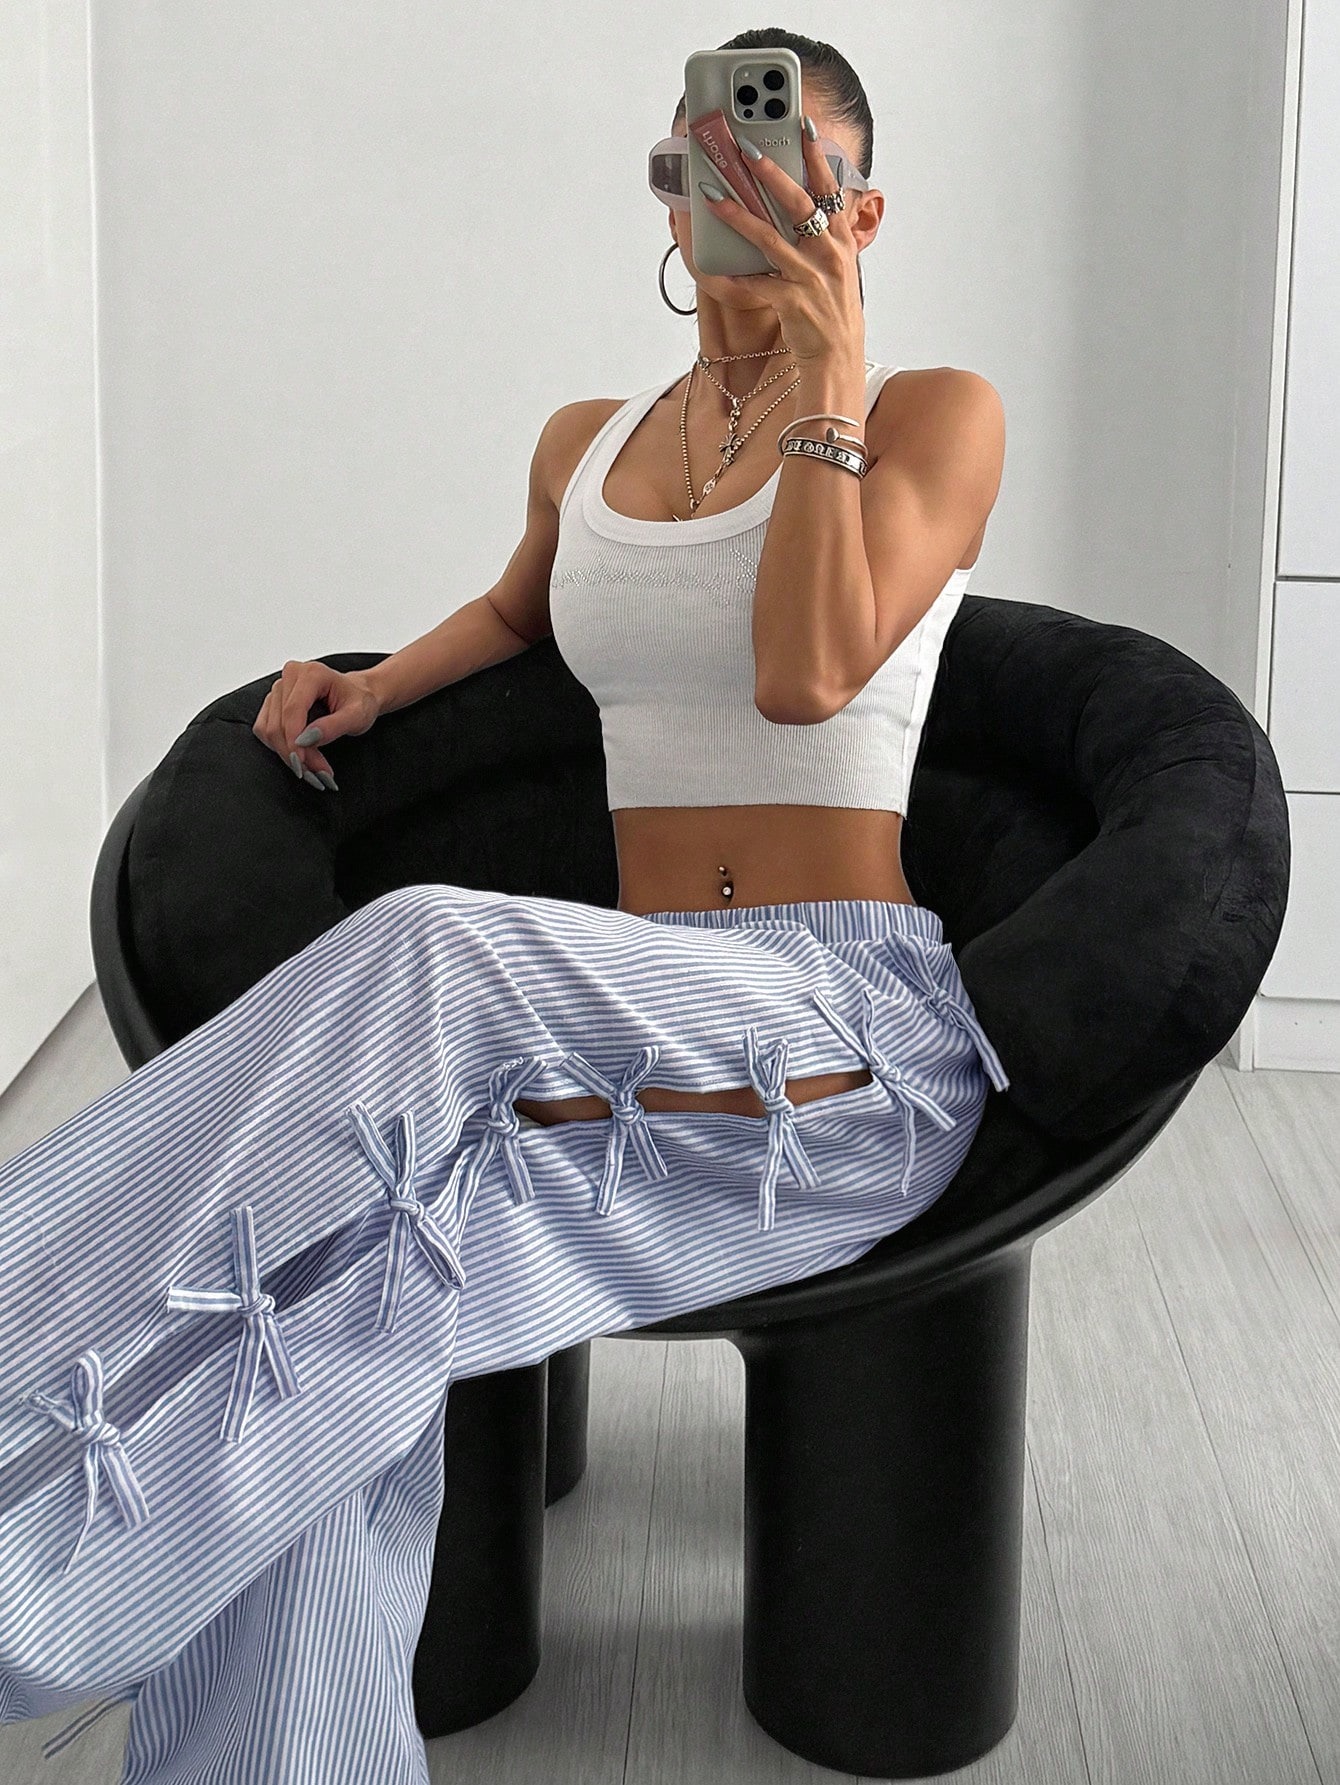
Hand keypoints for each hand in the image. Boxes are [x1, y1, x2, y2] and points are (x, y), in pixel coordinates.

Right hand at [252, 662, 381, 789]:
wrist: (357, 694)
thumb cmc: (359, 701)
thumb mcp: (357, 716)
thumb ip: (333, 727)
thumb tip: (306, 740)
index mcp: (311, 674)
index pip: (292, 710)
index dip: (294, 741)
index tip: (303, 764)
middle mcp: (290, 676)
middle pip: (278, 724)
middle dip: (295, 754)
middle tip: (318, 774)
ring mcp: (278, 689)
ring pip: (269, 730)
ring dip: (287, 754)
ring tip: (313, 768)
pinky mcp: (272, 703)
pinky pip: (264, 730)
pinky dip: (279, 748)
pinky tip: (300, 756)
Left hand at [696, 117, 863, 365]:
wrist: (838, 356)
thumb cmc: (832, 309)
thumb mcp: (837, 267)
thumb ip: (822, 237)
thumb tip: (797, 208)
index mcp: (842, 241)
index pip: (829, 190)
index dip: (817, 156)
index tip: (803, 125)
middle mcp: (829, 255)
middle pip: (799, 205)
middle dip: (771, 174)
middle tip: (747, 149)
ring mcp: (811, 278)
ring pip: (770, 239)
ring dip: (738, 215)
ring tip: (713, 196)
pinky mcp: (793, 302)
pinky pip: (756, 283)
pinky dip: (734, 276)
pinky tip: (714, 266)